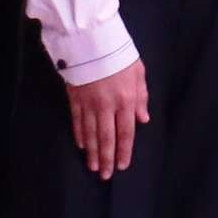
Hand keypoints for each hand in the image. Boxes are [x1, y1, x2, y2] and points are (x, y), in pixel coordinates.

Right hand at [67, 61, 149, 177]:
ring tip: (93, 166)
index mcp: (126, 100)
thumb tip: (143, 120)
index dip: (124, 151)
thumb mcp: (138, 73)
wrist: (92, 41)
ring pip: (90, 133)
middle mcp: (107, 105)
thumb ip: (141, 97)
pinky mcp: (75, 98)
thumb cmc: (119, 55)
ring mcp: (89, 103)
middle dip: (106, 158)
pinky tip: (81, 146)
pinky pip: (77, 121)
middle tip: (105, 175)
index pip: (126, 132)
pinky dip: (80, 135)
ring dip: (92, 152)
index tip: (122, 166)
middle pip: (106, 137)